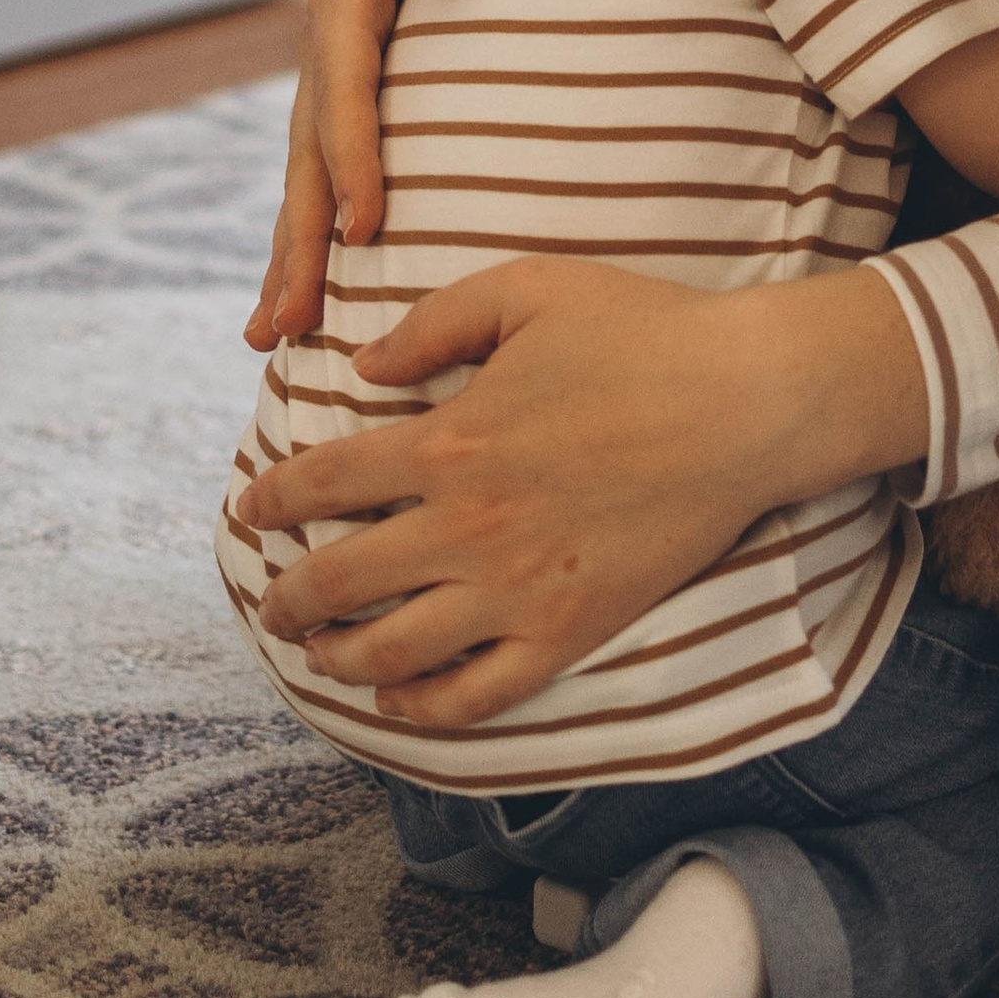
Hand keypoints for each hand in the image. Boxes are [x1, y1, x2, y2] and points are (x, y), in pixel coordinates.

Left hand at [233, 254, 927, 726]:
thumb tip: (364, 367)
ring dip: (336, 656)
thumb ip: (436, 322)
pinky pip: (476, 696)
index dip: (272, 500)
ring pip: (391, 651)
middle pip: (338, 581)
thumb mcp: (532, 289)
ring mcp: (517, 589)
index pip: (324, 482)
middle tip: (272, 600)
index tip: (251, 509)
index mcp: (450, 440)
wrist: (747, 402)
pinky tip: (398, 697)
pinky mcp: (569, 632)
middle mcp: (467, 525)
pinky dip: (422, 708)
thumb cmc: (645, 332)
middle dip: (287, 596)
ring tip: (319, 651)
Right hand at [245, 0, 531, 352]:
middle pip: (307, 149)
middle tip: (287, 327)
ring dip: (295, 250)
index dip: (351, 153)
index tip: (363, 226)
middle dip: (299, 239)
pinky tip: (319, 287)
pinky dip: (320, 221)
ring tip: (276, 337)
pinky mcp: (354, 79)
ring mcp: (335, 63)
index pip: (347, 81)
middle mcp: (329, 36)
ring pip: (308, 168)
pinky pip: (330, 160)